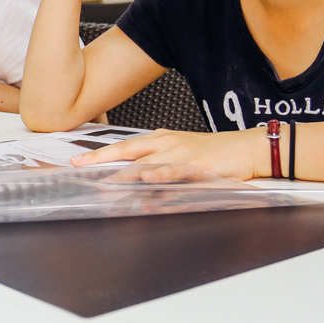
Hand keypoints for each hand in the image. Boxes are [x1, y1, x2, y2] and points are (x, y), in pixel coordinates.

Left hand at [69, 128, 266, 180]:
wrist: (246, 148)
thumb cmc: (214, 154)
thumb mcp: (180, 155)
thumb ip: (156, 167)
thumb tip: (134, 182)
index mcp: (159, 140)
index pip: (123, 147)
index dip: (99, 154)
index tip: (77, 161)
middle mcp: (165, 143)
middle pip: (126, 151)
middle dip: (100, 159)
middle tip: (78, 168)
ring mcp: (180, 153)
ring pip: (146, 163)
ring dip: (123, 174)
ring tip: (103, 182)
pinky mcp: (198, 164)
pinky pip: (175, 170)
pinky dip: (160, 174)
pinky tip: (146, 179)